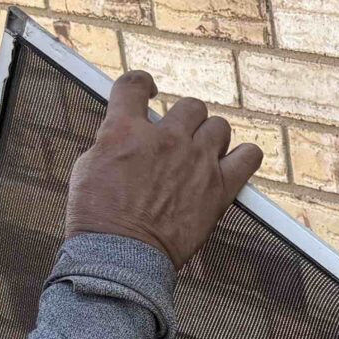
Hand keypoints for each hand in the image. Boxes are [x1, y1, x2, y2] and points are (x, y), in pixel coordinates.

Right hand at [64, 72, 265, 268]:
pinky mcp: (220, 187)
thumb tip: (125, 134)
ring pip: (219, 126)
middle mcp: (165, 139)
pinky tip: (233, 163)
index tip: (147, 91)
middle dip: (184, 119)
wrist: (120, 254)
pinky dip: (244, 156)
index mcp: (125, 130)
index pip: (134, 84)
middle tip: (177, 137)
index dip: (141, 84)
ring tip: (201, 155)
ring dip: (211, 137)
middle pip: (191, 106)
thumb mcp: (88, 166)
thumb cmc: (98, 218)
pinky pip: (250, 156)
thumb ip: (113, 141)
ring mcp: (196, 161)